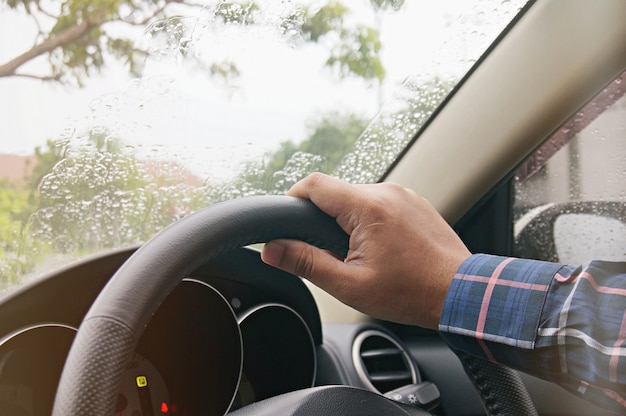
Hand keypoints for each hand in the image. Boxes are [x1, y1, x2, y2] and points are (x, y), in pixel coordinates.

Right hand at [261, 173, 470, 328]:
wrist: (459, 293)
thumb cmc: (410, 292)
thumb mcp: (349, 285)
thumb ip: (306, 263)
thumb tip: (273, 251)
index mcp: (367, 207)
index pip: (314, 184)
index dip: (293, 198)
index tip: (289, 221)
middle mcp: (386, 192)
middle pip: (336, 193)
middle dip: (324, 220)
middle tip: (332, 253)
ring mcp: (403, 194)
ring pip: (358, 198)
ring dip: (349, 221)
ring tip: (363, 255)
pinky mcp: (414, 202)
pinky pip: (380, 203)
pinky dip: (371, 221)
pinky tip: (382, 249)